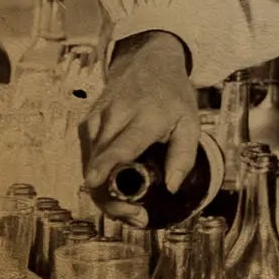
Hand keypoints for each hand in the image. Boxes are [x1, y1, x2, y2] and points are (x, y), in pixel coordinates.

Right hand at [80, 30, 196, 225]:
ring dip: (105, 193)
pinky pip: (88, 158)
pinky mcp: (87, 124)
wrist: (148, 62)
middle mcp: (115, 116)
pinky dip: (100, 178)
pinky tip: (117, 190)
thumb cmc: (172, 96)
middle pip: (101, 163)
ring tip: (131, 209)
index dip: (105, 165)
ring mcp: (96, 118)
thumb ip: (183, 157)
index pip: (120, 144)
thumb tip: (172, 188)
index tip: (94, 182)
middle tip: (136, 217)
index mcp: (144, 116)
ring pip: (90, 164)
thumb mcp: (190, 123)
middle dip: (112, 197)